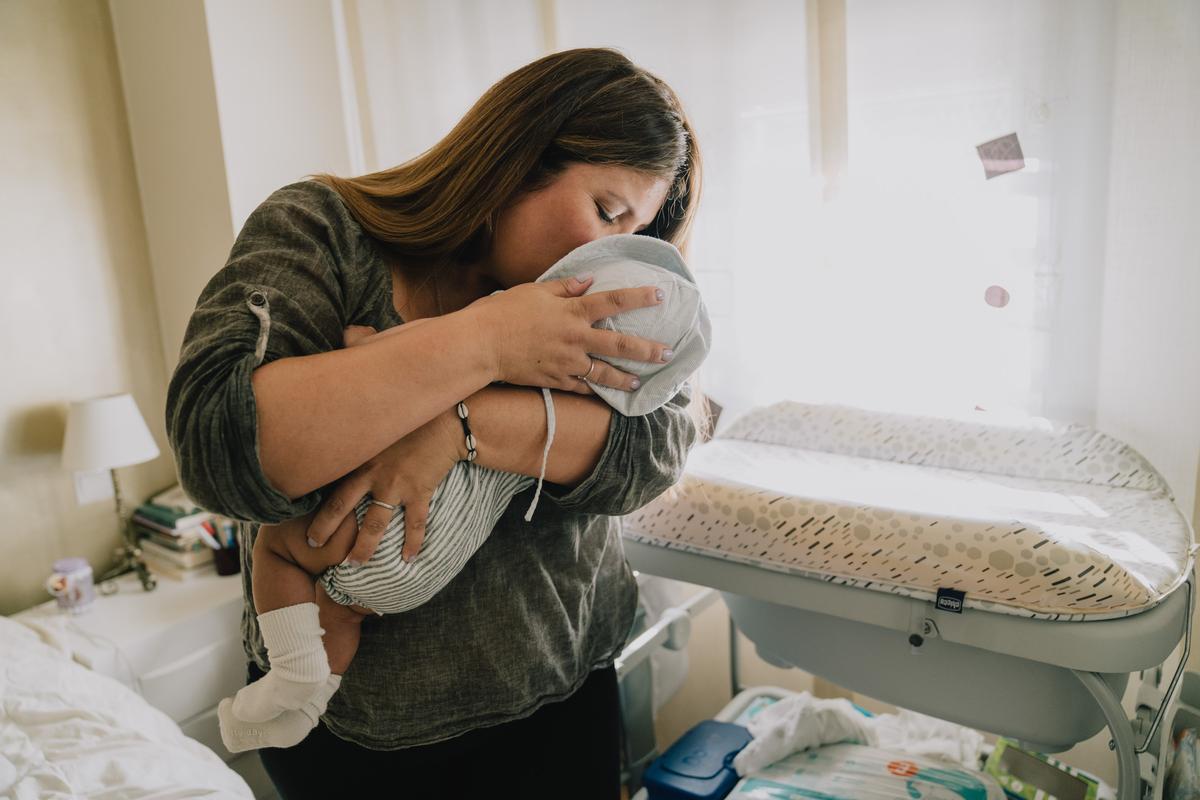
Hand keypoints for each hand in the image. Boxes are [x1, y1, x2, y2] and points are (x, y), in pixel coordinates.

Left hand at [302, 322, 465, 564]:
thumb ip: (363, 349)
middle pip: (342, 506)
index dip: (307, 488)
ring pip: (375, 524)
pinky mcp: (421, 492)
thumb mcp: (389, 366)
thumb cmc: (422, 392)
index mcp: (359, 447)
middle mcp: (372, 472)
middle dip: (325, 528)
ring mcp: (397, 486)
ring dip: (363, 547)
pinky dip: (411, 542)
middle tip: (311, 545)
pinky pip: (415, 523)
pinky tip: (408, 560)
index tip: (288, 502)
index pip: (326, 471)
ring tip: (354, 566)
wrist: (456, 415)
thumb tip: (349, 328)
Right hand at [464, 275, 671, 393]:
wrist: (480, 345)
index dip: (640, 298)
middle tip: (667, 354)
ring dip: (625, 378)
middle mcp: (576, 339)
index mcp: (572, 312)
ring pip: (604, 374)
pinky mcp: (555, 381)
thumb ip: (564, 287)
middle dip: (647, 350)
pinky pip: (580, 387)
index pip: (614, 302)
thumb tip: (588, 281)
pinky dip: (593, 390)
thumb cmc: (502, 312)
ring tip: (639, 383)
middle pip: (620, 345)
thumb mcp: (534, 291)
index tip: (661, 296)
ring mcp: (567, 363)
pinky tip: (603, 393)